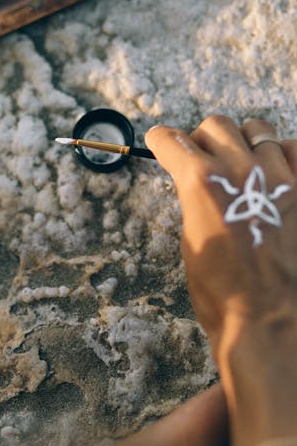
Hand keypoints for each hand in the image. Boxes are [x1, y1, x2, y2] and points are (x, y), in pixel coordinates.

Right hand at [145, 116, 296, 356]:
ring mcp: (277, 177)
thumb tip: (197, 185)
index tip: (161, 141)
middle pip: (216, 126)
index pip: (173, 141)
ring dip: (243, 144)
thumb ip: (194, 202)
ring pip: (258, 130)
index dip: (162, 140)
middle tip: (202, 158)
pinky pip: (295, 149)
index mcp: (200, 183)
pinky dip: (283, 155)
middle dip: (203, 139)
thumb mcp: (191, 241)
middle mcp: (239, 170)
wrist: (268, 319)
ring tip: (243, 165)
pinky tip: (275, 173)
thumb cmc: (222, 292)